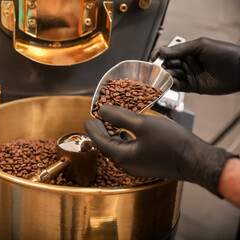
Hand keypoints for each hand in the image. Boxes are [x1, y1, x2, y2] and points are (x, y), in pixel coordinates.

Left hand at [84, 104, 233, 193]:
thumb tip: (102, 110)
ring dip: (113, 135)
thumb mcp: (142, 124)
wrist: (195, 160)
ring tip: (110, 123)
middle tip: (97, 120)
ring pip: (118, 148)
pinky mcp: (146, 164)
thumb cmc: (171, 142)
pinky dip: (124, 139)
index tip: (87, 120)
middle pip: (107, 145)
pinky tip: (128, 132)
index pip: (99, 141)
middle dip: (101, 132)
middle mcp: (127, 164)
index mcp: (122, 156)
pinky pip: (129, 150)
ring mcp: (137, 165)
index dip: (92, 129)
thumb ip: (120, 117)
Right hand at [151, 37, 239, 93]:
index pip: (169, 53)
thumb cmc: (225, 53)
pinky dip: (173, 85)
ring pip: (172, 77)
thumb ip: (180, 49)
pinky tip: (170, 84)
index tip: (153, 59)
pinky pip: (179, 87)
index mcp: (188, 51)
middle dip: (161, 68)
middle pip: (168, 66)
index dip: (159, 55)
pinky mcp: (194, 87)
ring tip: (164, 77)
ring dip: (166, 77)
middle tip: (157, 70)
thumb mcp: (201, 45)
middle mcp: (188, 63)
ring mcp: (190, 75)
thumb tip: (161, 51)